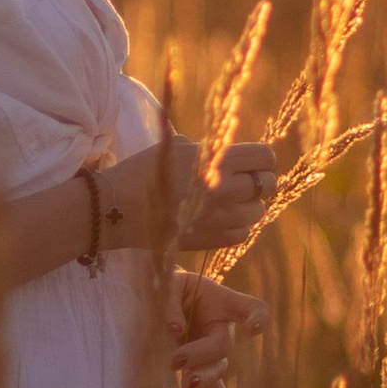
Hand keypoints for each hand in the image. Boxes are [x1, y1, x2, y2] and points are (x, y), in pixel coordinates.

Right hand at [99, 137, 277, 251]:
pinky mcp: (212, 240)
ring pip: (258, 211)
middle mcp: (224, 189)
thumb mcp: (180, 147)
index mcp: (216, 160)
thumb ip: (213, 150)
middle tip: (243, 181)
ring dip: (248, 205)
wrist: (118, 208)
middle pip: (267, 185)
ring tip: (228, 201)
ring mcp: (220, 218)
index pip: (265, 158)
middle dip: (259, 181)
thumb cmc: (145, 170)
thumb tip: (237, 156)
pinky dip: (237, 226)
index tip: (252, 162)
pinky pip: (244, 233)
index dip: (262, 159)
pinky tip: (220, 218)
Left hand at [170, 267, 270, 387]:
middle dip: (200, 354)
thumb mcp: (167, 285)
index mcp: (221, 302)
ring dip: (202, 378)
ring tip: (186, 384)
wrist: (159, 300)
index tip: (252, 327)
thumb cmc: (168, 287)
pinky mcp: (202, 368)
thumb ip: (170, 303)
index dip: (257, 317)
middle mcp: (223, 328)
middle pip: (222, 345)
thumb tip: (176, 331)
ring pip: (218, 369)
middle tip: (176, 360)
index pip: (249, 307)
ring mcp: (214, 351)